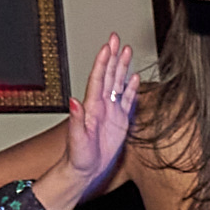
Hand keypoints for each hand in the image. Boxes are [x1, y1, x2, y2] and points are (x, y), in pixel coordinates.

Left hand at [59, 33, 136, 195]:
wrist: (85, 170)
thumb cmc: (79, 158)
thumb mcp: (77, 140)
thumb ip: (75, 120)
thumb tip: (73, 101)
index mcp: (92, 107)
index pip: (98, 79)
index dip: (103, 62)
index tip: (108, 47)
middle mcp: (101, 106)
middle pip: (108, 76)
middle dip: (113, 56)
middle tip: (117, 38)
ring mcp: (111, 112)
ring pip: (117, 84)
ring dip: (122, 67)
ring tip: (127, 51)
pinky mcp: (120, 122)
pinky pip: (127, 101)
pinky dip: (131, 88)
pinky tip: (135, 78)